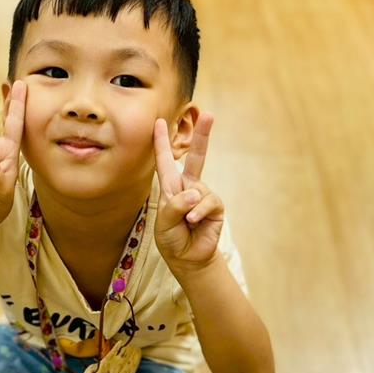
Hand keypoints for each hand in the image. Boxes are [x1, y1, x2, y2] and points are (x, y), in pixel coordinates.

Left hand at [153, 113, 224, 271]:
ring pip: (196, 190)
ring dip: (188, 208)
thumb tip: (194, 194)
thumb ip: (175, 206)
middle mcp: (188, 187)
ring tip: (185, 222)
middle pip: (197, 157)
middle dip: (203, 135)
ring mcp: (203, 195)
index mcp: (171, 187)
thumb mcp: (163, 223)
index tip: (158, 122)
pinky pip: (207, 202)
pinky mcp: (215, 206)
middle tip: (209, 114)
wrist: (188, 258)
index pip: (165, 161)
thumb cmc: (172, 239)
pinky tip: (194, 222)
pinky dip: (199, 212)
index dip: (162, 142)